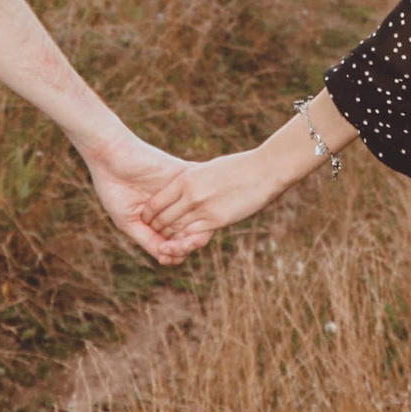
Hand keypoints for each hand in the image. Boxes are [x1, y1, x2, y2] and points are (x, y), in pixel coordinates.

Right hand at [82, 132, 200, 267]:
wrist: (109, 157)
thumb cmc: (114, 189)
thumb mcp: (129, 222)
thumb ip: (148, 240)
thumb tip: (167, 259)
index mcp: (162, 218)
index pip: (178, 240)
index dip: (176, 253)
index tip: (166, 257)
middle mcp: (175, 206)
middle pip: (192, 231)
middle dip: (186, 246)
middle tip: (177, 251)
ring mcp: (182, 191)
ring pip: (199, 215)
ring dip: (194, 233)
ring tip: (184, 242)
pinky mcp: (185, 175)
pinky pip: (200, 193)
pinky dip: (199, 208)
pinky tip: (190, 222)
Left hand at [150, 144, 285, 250]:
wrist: (263, 170)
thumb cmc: (239, 166)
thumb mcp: (208, 168)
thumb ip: (193, 178)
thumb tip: (184, 182)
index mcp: (185, 179)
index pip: (156, 202)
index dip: (148, 214)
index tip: (147, 218)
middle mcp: (190, 195)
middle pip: (163, 218)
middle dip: (156, 229)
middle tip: (153, 235)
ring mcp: (203, 209)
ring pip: (176, 230)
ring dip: (168, 239)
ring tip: (164, 244)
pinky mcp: (217, 221)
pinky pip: (194, 237)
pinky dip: (185, 242)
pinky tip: (183, 245)